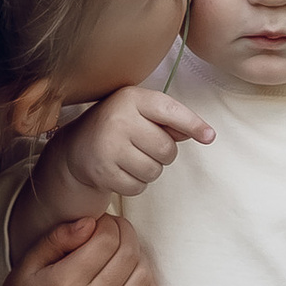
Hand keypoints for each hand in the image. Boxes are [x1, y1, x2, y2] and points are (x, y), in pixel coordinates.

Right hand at [1, 207, 159, 285]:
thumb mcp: (28, 263)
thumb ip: (58, 238)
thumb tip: (90, 222)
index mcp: (66, 285)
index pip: (107, 241)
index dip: (107, 223)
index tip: (98, 222)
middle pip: (129, 254)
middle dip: (124, 232)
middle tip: (110, 229)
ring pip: (143, 273)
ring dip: (136, 253)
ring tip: (118, 249)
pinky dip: (144, 277)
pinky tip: (126, 270)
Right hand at [51, 82, 214, 204]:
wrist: (76, 148)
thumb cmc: (118, 127)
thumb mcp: (140, 112)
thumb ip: (169, 120)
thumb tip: (202, 133)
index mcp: (131, 99)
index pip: (169, 110)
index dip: (192, 123)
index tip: (209, 136)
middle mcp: (119, 119)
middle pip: (166, 149)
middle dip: (164, 154)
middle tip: (147, 147)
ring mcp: (109, 146)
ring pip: (154, 171)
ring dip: (150, 170)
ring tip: (132, 158)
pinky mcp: (103, 172)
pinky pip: (138, 187)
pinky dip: (135, 184)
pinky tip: (122, 170)